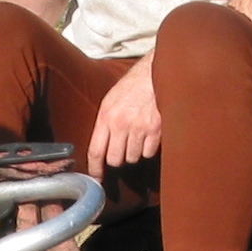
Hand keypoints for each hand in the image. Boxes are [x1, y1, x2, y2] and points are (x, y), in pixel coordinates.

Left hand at [87, 58, 161, 179]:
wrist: (155, 73)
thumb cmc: (132, 86)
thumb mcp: (111, 101)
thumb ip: (105, 123)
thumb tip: (101, 149)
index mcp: (106, 116)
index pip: (96, 151)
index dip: (95, 168)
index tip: (96, 177)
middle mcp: (121, 124)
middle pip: (115, 159)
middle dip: (118, 158)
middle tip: (122, 149)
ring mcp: (139, 128)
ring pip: (132, 158)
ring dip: (134, 152)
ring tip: (137, 136)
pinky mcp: (156, 130)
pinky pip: (148, 153)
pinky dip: (148, 148)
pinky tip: (149, 134)